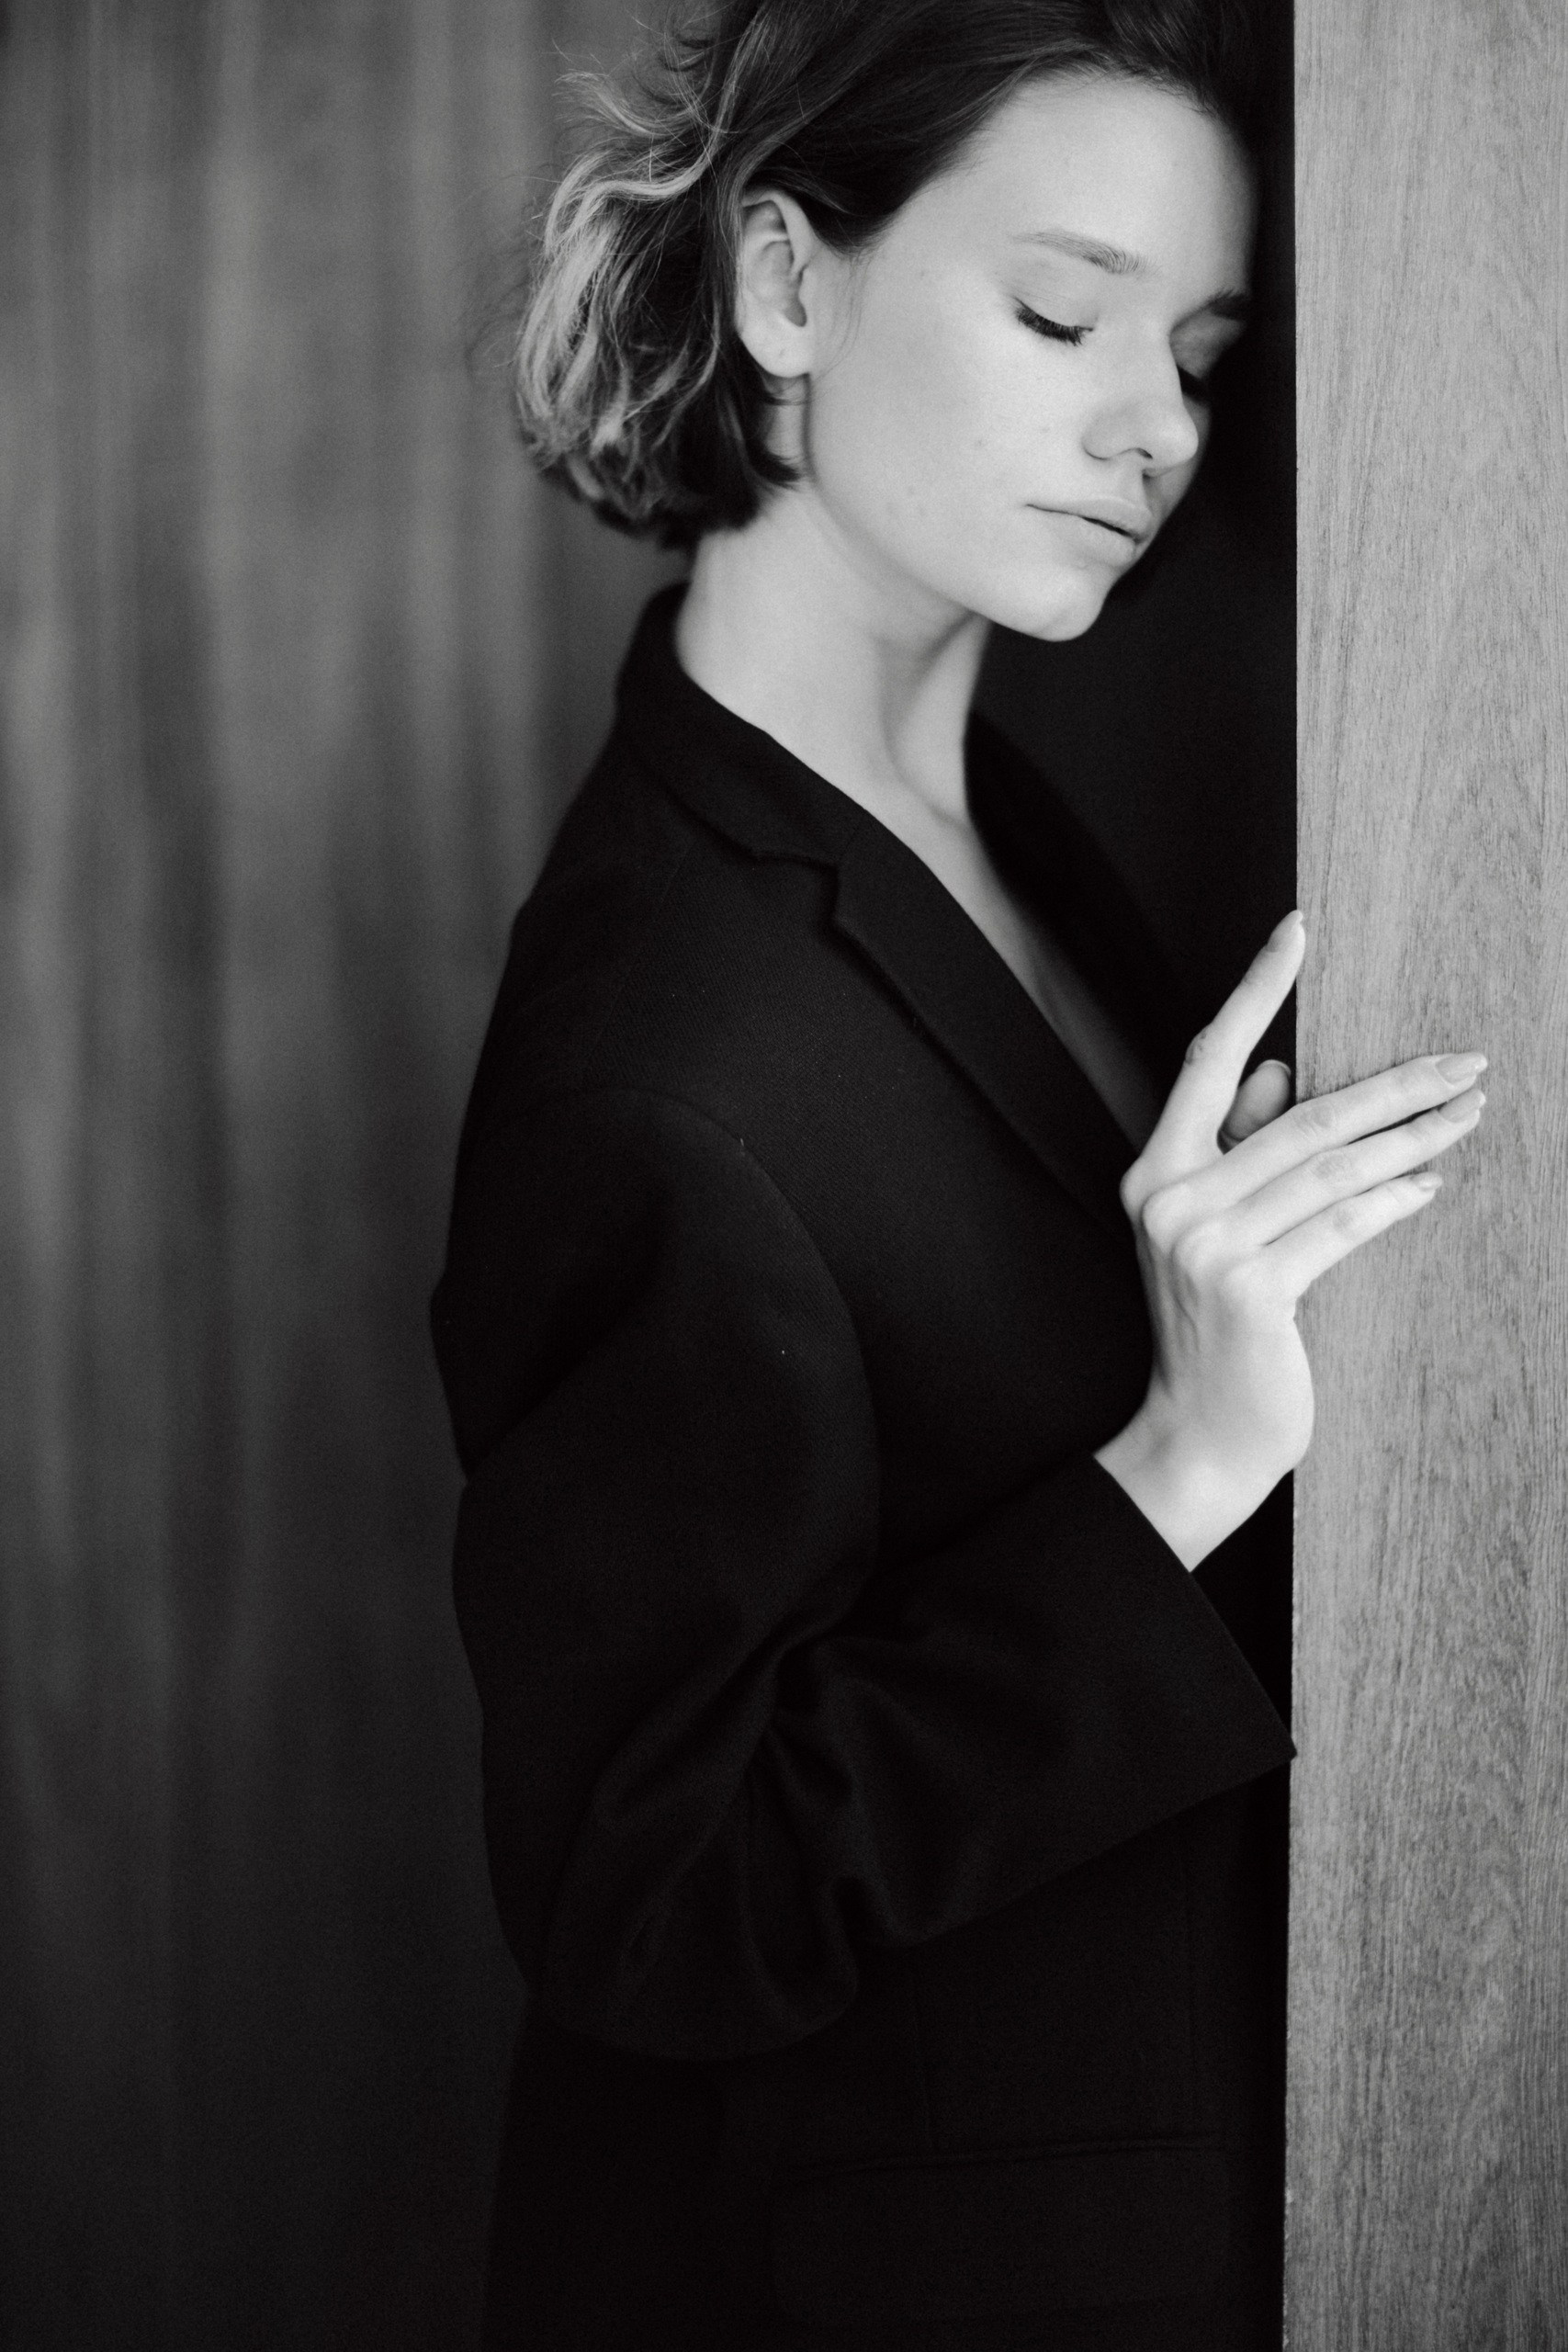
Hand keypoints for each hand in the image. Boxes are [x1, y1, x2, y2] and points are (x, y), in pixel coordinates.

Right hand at [1095, 911, 1487, 1566]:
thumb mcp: (1214, 1230)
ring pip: (1332, 1170)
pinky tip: (1430, 1183)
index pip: (1209, 1060)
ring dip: (1412, 1139)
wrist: (1197, 1435)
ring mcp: (1206, 1245)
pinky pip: (1341, 1228)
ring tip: (1469, 1115)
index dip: (1255, 992)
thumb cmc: (1216, 1329)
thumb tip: (1288, 1072)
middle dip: (1393, 1085)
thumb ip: (1239, 1148)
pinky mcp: (1252, 1289)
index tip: (1296, 930)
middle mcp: (1172, 1199)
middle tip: (1465, 1061)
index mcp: (1156, 1171)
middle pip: (1301, 1115)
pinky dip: (1392, 1203)